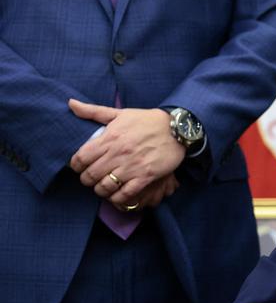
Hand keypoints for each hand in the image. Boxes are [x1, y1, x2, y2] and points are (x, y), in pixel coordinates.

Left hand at [68, 99, 185, 208]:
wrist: (177, 129)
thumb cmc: (147, 121)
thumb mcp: (120, 113)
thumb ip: (93, 111)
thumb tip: (71, 103)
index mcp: (109, 137)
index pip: (81, 158)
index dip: (76, 166)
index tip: (79, 167)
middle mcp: (118, 153)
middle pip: (90, 175)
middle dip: (86, 180)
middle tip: (91, 179)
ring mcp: (132, 166)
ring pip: (105, 187)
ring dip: (101, 190)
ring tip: (103, 188)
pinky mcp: (146, 176)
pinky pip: (125, 194)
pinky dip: (118, 198)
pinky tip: (117, 195)